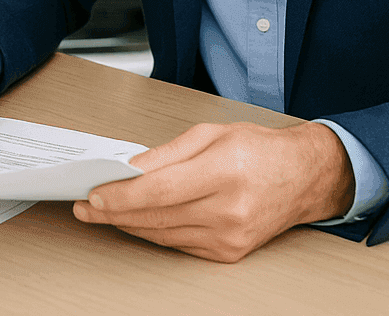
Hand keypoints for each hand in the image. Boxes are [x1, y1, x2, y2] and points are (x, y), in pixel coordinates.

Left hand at [72, 121, 354, 262]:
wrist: (302, 178)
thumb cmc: (258, 149)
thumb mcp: (210, 134)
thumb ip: (166, 153)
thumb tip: (129, 168)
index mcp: (225, 170)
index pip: (160, 190)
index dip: (122, 195)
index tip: (95, 194)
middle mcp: (229, 209)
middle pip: (157, 216)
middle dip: (115, 211)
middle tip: (86, 205)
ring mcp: (230, 237)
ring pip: (163, 234)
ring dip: (128, 224)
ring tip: (102, 211)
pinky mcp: (228, 253)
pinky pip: (179, 244)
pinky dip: (154, 232)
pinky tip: (136, 220)